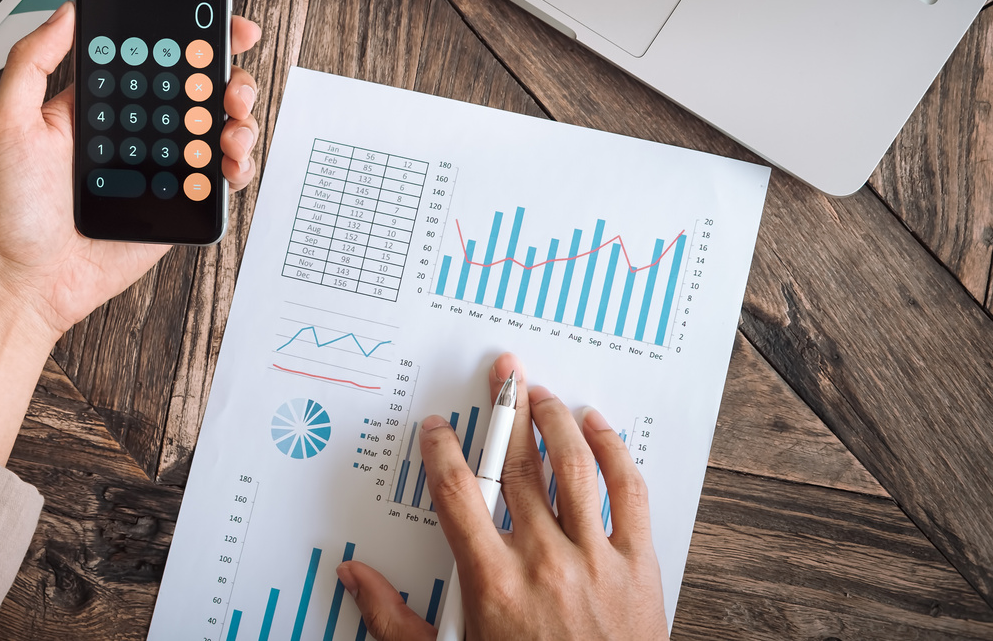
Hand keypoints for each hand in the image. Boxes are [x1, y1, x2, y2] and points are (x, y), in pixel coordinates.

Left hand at [0, 1, 262, 336]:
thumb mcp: (7, 124)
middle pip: (199, 86)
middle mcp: (137, 128)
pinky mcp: (180, 201)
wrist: (31, 280)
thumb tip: (65, 12)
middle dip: (228, 74)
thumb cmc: (13, 210)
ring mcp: (162, 165)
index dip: (193, 34)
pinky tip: (230, 163)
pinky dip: (239, 164)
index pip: (155, 54)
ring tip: (231, 125)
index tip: (218, 22)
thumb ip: (30, 62)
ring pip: (218, 127)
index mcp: (103, 102)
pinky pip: (221, 177)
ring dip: (239, 116)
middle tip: (232, 81)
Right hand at [338, 354, 667, 640]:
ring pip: (573, 466)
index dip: (442, 449)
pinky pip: (629, 492)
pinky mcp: (638, 565)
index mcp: (492, 581)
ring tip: (544, 397)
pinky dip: (614, 452)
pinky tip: (597, 430)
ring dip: (555, 422)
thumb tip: (354, 577)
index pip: (457, 491)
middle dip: (504, 411)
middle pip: (516, 465)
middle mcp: (542, 561)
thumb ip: (394, 618)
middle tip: (502, 377)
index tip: (438, 428)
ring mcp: (594, 559)